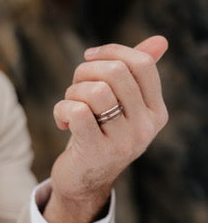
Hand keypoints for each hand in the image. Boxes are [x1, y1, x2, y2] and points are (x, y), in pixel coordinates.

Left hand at [44, 35, 168, 222]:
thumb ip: (137, 74)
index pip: (142, 64)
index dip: (112, 51)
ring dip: (73, 92)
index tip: (90, 56)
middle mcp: (145, 127)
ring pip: (96, 91)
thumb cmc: (100, 135)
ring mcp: (123, 141)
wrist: (84, 183)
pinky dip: (61, 109)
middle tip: (75, 86)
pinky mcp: (96, 151)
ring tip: (70, 105)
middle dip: (86, 71)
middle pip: (116, 73)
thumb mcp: (122, 106)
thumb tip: (161, 40)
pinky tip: (63, 122)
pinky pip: (77, 111)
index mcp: (155, 112)